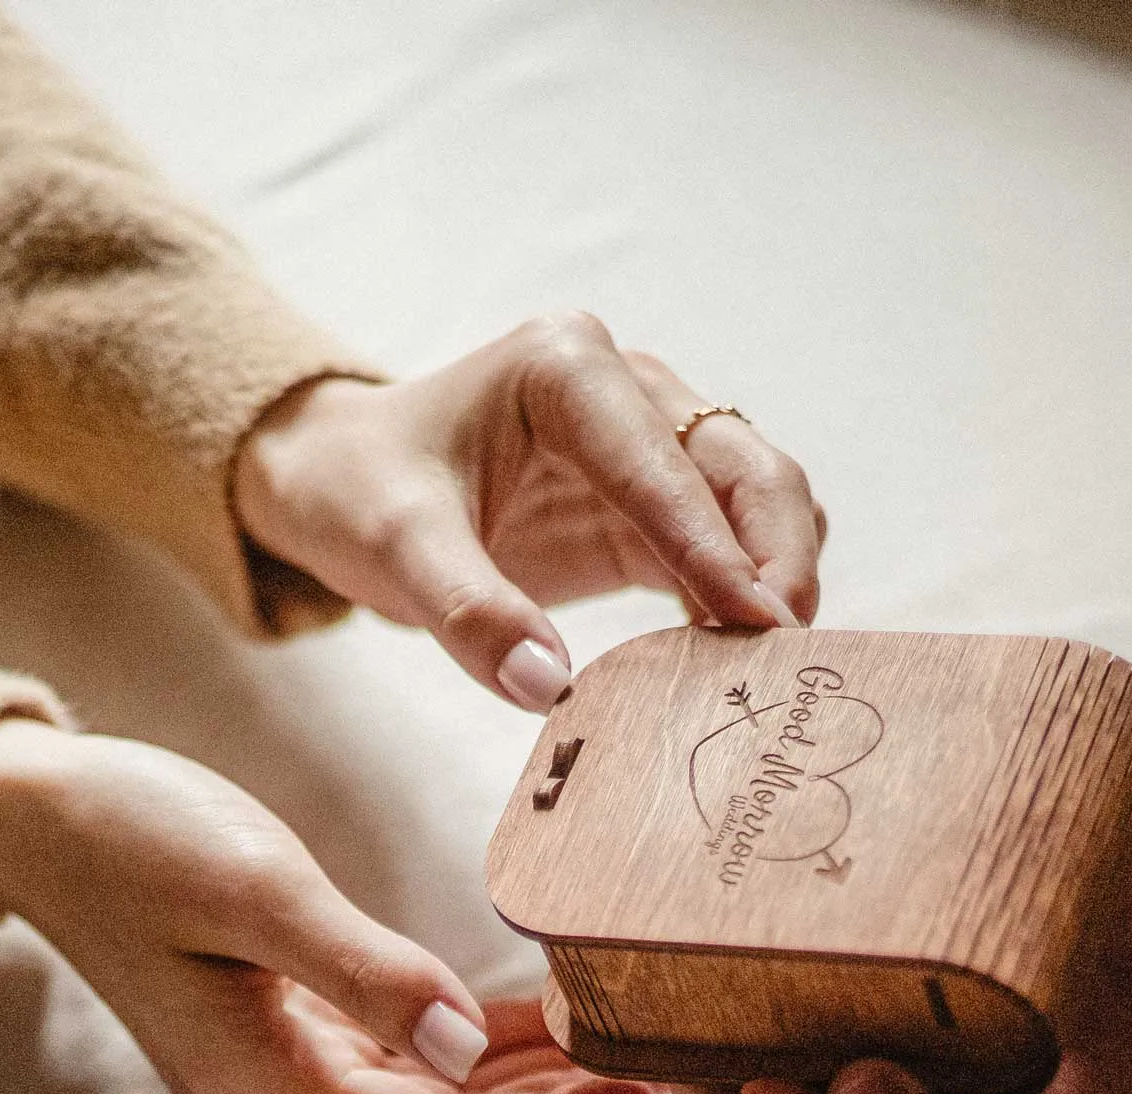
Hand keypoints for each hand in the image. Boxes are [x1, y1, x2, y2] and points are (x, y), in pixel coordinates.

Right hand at [0, 721, 663, 1093]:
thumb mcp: (256, 889)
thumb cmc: (135, 838)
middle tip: (664, 1072)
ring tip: (623, 1043)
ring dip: (524, 1082)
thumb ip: (363, 970)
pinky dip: (475, 1042)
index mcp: (269, 1089)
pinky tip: (543, 1015)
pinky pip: (406, 1057)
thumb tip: (463, 1048)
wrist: (38, 816)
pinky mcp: (293, 1029)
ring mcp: (285, 1071)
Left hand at [232, 315, 825, 710]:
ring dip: (778, 576)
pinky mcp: (654, 503)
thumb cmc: (363, 495)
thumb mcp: (394, 548)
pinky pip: (730, 545)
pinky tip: (736, 659)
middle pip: (746, 467)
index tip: (759, 622)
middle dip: (778, 558)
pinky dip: (747, 597)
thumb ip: (468, 614)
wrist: (346, 485)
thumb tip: (548, 687)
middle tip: (785, 656)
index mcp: (565, 368)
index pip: (663, 465)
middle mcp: (627, 387)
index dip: (716, 548)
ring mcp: (651, 441)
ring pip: (759, 501)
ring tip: (774, 665)